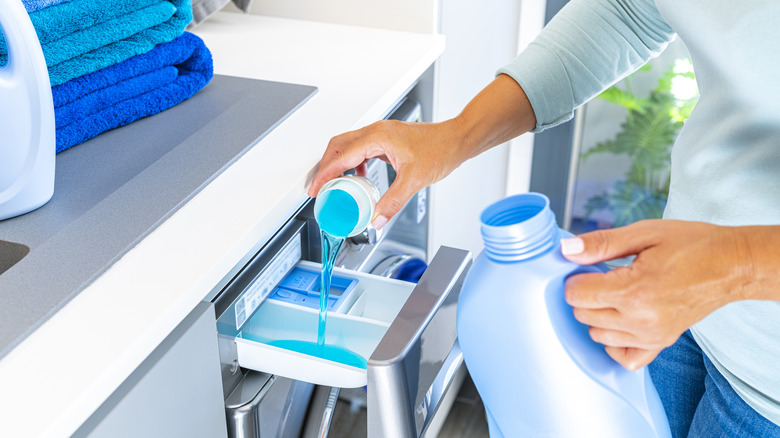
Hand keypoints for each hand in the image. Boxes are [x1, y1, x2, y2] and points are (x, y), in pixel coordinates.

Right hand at [307, 119, 469, 228]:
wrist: (457, 139)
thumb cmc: (440, 149)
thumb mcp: (413, 180)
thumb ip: (392, 202)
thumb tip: (376, 218)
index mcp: (377, 137)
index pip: (341, 156)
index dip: (325, 174)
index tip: (316, 188)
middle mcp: (376, 132)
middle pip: (338, 146)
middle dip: (325, 166)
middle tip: (319, 186)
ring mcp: (381, 134)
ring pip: (348, 145)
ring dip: (338, 163)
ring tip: (335, 183)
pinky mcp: (387, 140)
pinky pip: (361, 148)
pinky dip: (354, 162)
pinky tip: (361, 175)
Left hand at [560, 219, 752, 369]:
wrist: (732, 264)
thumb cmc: (691, 245)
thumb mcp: (644, 233)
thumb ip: (601, 244)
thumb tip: (567, 251)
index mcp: (634, 290)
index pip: (577, 295)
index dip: (576, 278)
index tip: (589, 268)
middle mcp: (641, 319)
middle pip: (584, 315)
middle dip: (585, 294)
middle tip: (604, 277)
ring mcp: (653, 335)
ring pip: (598, 335)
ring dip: (598, 315)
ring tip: (616, 294)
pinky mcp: (662, 343)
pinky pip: (625, 357)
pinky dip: (615, 342)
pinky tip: (620, 320)